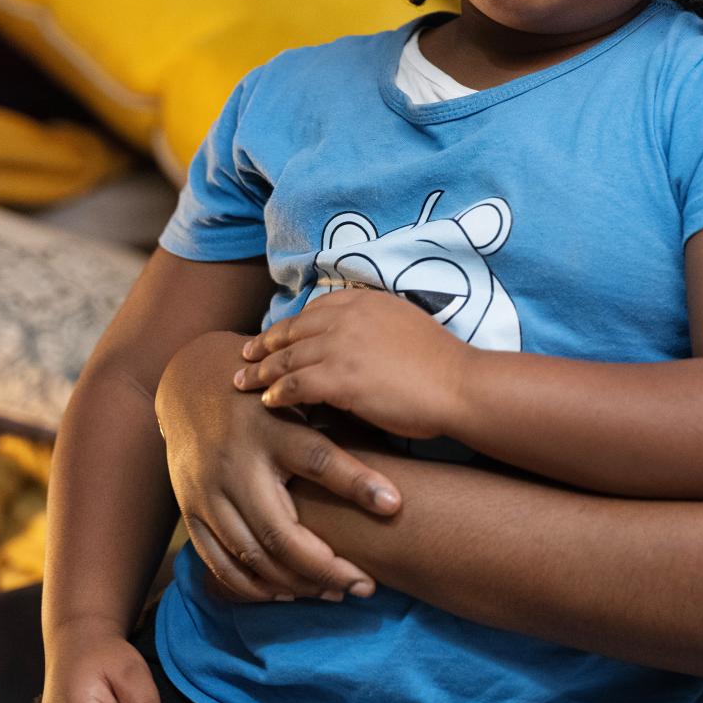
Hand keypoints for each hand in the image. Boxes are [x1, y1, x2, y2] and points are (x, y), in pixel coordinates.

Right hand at [157, 330, 402, 603]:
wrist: (192, 387)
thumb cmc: (268, 398)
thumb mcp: (301, 399)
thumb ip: (340, 422)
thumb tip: (405, 432)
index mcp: (273, 428)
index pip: (319, 458)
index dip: (357, 482)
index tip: (395, 504)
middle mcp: (238, 463)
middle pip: (282, 531)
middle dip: (327, 567)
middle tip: (366, 586)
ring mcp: (208, 491)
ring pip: (253, 556)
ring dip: (296, 584)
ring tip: (336, 592)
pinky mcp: (190, 512)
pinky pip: (221, 564)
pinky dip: (255, 587)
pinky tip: (289, 593)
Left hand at [237, 289, 474, 440]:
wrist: (459, 384)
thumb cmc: (442, 364)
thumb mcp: (405, 324)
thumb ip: (374, 326)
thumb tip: (355, 341)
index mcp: (366, 300)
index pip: (315, 309)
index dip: (290, 325)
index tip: (275, 336)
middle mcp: (349, 316)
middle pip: (293, 330)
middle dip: (265, 345)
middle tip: (245, 356)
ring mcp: (342, 346)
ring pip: (288, 358)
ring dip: (262, 372)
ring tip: (244, 383)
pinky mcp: (339, 378)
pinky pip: (295, 386)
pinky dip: (278, 394)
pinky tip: (268, 402)